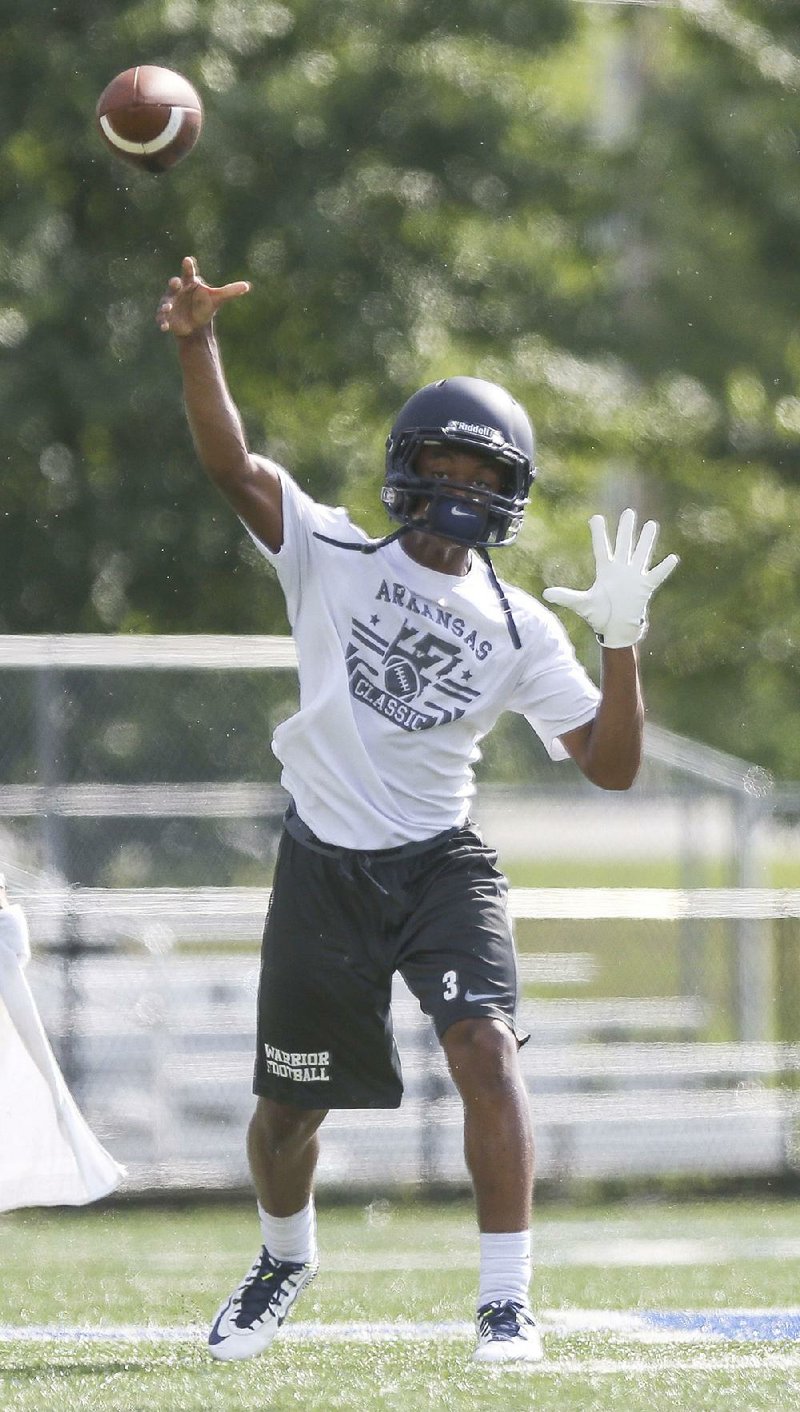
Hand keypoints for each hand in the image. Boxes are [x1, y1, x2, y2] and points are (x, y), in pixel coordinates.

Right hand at [156, 256, 250, 337]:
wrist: (196, 325)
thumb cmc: (205, 307)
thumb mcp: (218, 299)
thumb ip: (230, 291)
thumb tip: (247, 286)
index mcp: (190, 282)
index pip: (189, 272)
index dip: (188, 266)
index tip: (188, 260)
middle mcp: (178, 290)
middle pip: (174, 284)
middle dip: (174, 283)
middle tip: (176, 282)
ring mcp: (170, 302)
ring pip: (166, 301)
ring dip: (165, 304)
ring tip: (168, 308)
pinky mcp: (166, 315)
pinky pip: (162, 317)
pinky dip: (162, 321)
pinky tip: (164, 327)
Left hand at [543, 508, 678, 647]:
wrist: (615, 630)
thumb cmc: (599, 616)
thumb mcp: (582, 604)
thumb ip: (566, 597)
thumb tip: (546, 593)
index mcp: (605, 571)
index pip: (601, 548)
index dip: (599, 533)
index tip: (595, 517)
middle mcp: (620, 570)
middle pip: (624, 545)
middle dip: (626, 529)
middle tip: (629, 512)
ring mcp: (634, 577)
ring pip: (641, 554)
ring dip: (646, 541)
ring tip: (651, 524)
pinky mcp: (645, 587)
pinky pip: (656, 575)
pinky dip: (664, 568)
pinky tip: (672, 557)